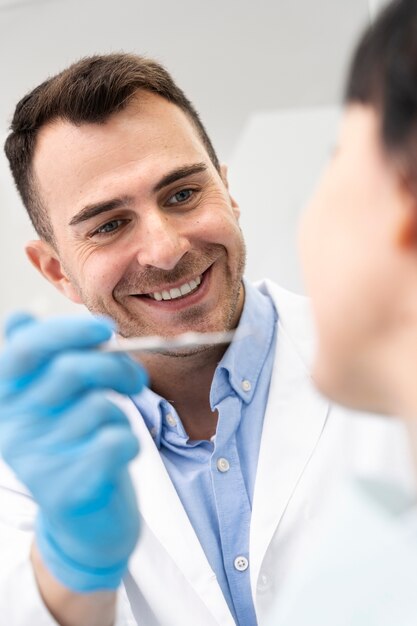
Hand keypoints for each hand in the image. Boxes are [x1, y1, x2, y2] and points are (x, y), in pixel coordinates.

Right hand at [0, 313, 146, 591]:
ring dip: (121, 414)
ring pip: (100, 407)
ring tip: (111, 431)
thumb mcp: (57, 399)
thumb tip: (22, 319)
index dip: (67, 331)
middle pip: (72, 370)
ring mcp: (36, 461)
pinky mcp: (67, 489)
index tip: (106, 328)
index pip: (26, 349)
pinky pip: (117, 440)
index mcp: (7, 398)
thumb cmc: (76, 444)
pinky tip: (118, 455)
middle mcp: (13, 427)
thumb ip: (46, 359)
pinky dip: (130, 441)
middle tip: (134, 379)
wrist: (86, 520)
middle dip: (116, 366)